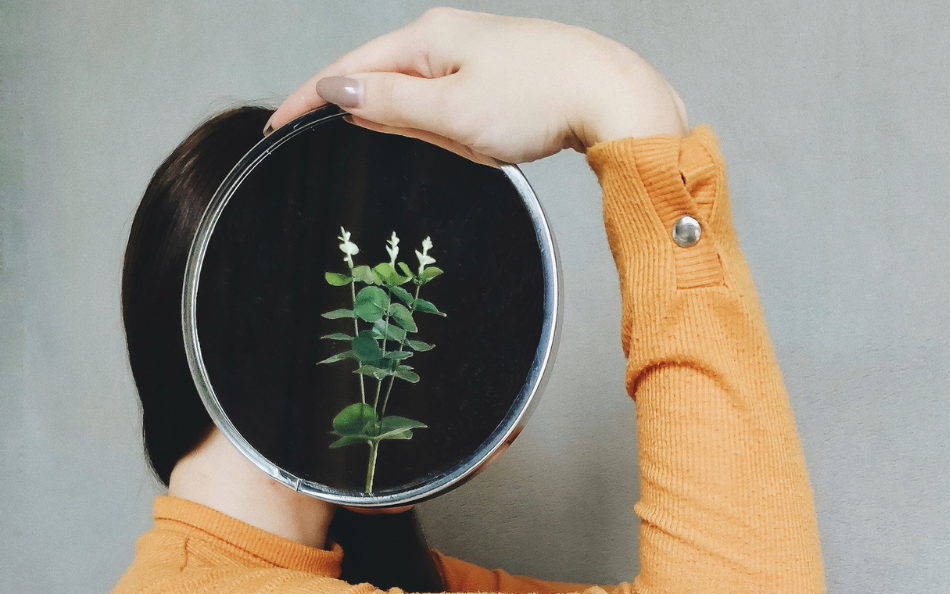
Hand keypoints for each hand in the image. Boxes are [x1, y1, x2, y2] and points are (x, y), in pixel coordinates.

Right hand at [266, 8, 687, 164]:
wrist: (615, 97)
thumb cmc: (542, 101)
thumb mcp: (453, 112)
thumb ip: (389, 103)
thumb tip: (335, 88)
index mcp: (429, 38)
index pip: (349, 68)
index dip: (310, 99)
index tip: (278, 127)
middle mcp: (450, 35)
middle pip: (391, 84)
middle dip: (402, 124)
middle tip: (442, 145)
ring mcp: (479, 52)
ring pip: (431, 101)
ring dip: (444, 131)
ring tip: (490, 138)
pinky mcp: (504, 72)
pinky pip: (464, 106)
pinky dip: (468, 129)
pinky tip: (498, 135)